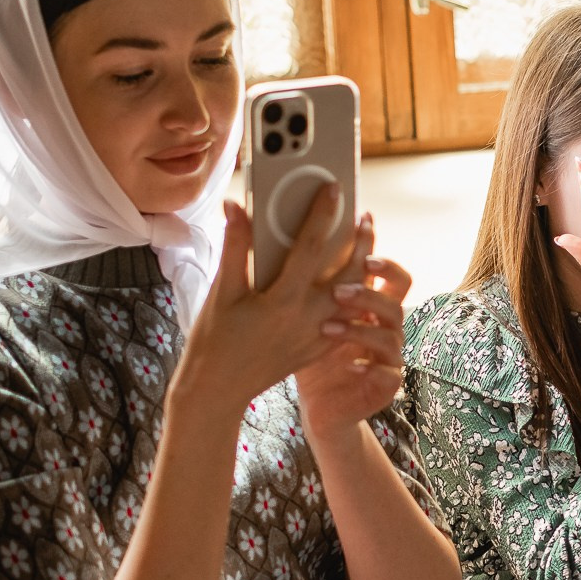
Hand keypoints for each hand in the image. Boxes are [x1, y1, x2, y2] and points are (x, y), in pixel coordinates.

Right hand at [178, 184, 359, 412]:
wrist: (217, 390)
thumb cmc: (214, 340)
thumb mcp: (221, 292)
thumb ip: (234, 247)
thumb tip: (235, 206)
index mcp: (282, 301)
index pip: (311, 247)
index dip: (323, 214)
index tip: (334, 189)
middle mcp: (307, 319)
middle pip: (348, 273)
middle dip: (360, 241)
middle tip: (365, 215)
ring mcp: (317, 336)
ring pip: (354, 297)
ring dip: (363, 269)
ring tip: (367, 244)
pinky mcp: (319, 348)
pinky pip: (348, 319)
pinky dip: (357, 297)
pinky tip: (358, 280)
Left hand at [296, 224, 412, 440]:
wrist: (317, 406)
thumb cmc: (309, 355)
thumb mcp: (303, 316)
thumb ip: (302, 285)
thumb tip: (273, 243)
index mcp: (369, 305)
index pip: (386, 273)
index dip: (379, 254)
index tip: (362, 229)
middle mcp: (386, 326)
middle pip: (398, 296)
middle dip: (374, 286)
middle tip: (342, 284)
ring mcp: (390, 355)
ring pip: (392, 332)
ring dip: (362, 325)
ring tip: (328, 325)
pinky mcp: (386, 384)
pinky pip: (387, 371)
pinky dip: (368, 363)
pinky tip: (349, 362)